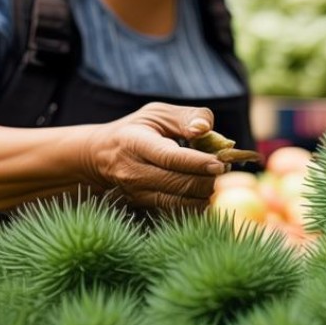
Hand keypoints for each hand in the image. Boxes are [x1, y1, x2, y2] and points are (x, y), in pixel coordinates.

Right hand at [83, 103, 225, 212]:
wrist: (100, 155)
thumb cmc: (137, 129)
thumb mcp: (158, 113)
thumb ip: (186, 117)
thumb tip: (204, 129)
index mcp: (136, 143)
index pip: (169, 157)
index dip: (197, 162)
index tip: (220, 164)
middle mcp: (133, 171)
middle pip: (177, 183)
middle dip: (207, 180)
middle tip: (225, 171)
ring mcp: (136, 192)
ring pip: (178, 202)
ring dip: (204, 195)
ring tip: (216, 180)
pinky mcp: (143, 205)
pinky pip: (174, 210)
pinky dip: (195, 205)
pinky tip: (206, 194)